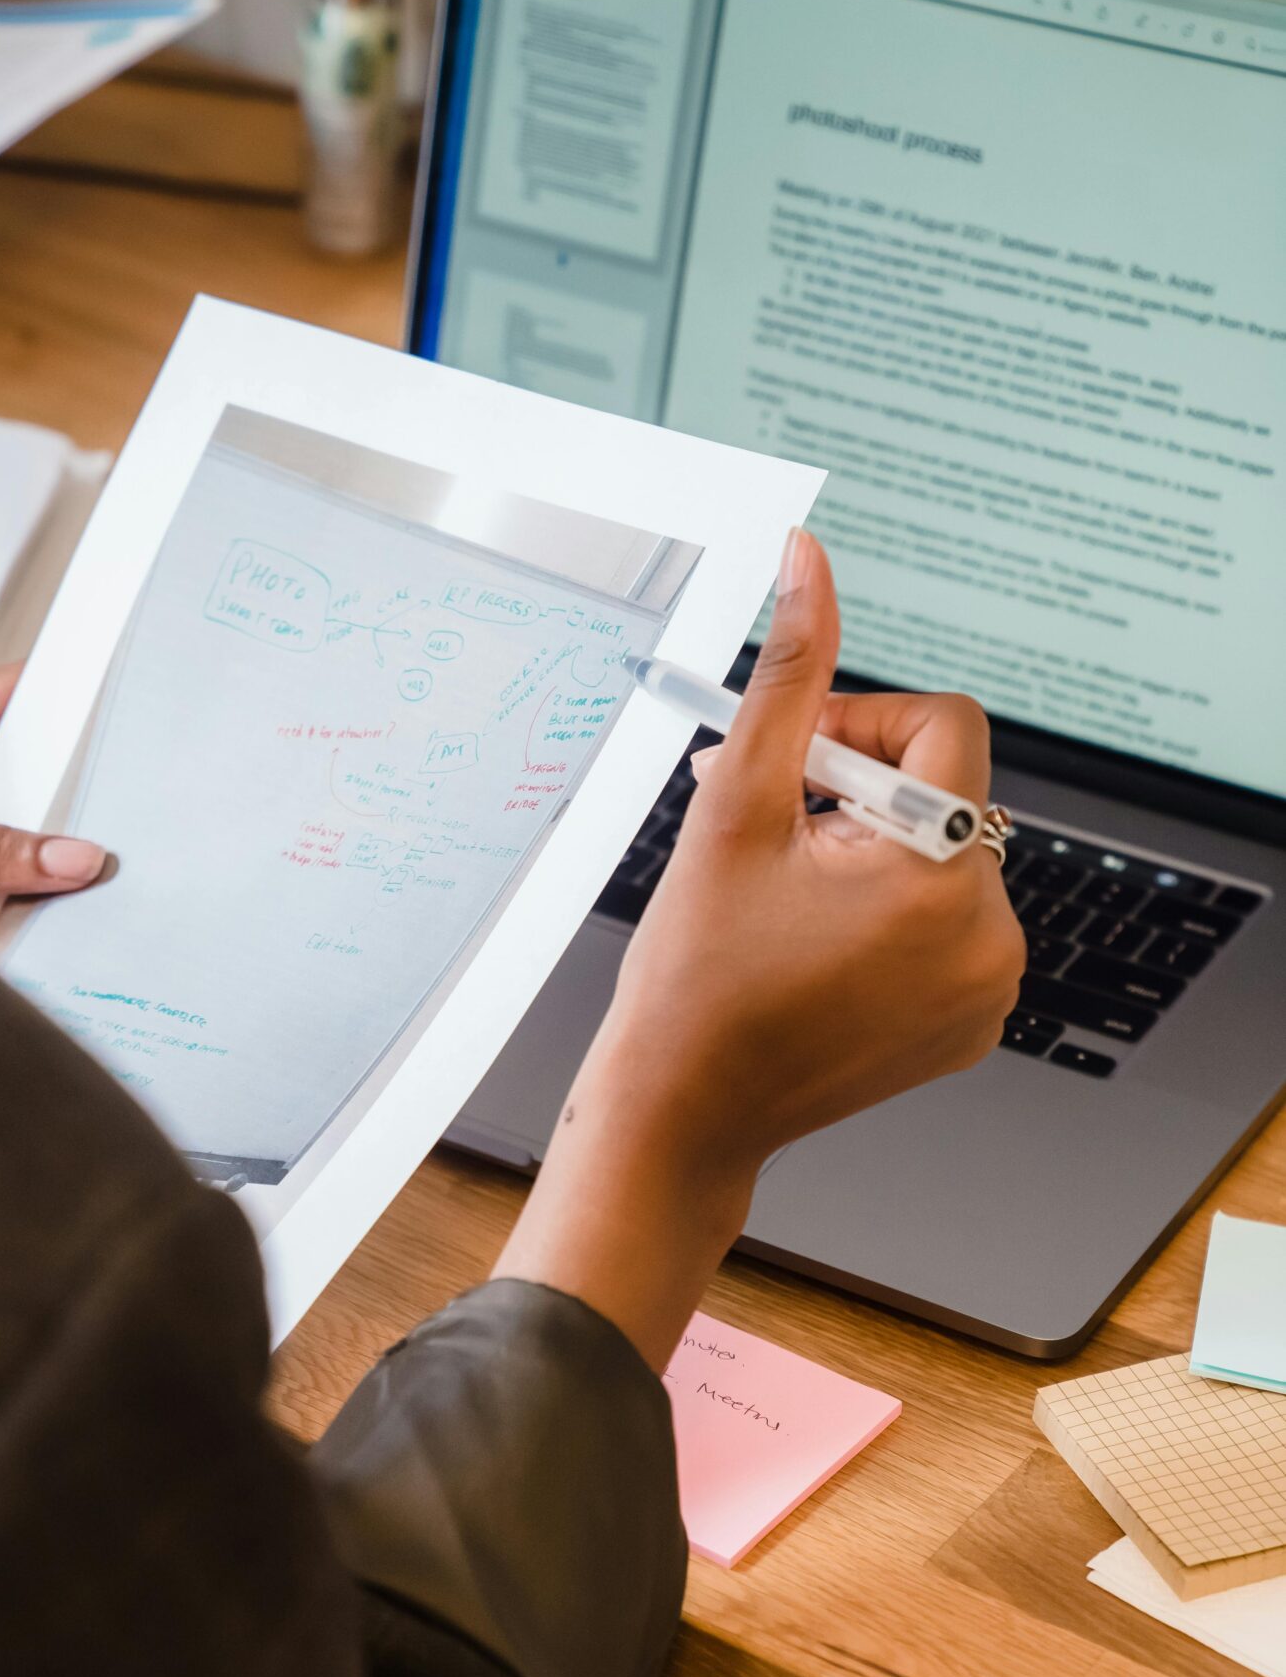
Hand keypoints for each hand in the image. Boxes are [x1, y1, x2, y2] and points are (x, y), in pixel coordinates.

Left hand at [0, 667, 112, 904]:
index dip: (61, 690)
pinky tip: (89, 915)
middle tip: (137, 798)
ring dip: (72, 863)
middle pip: (39, 783)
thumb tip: (68, 853)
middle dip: (83, 790)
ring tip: (122, 865)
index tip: (122, 687)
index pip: (6, 699)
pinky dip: (54, 916)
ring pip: (40, 854)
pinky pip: (25, 911)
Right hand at [495, 528, 1023, 1369]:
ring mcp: (989, 987)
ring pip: (944, 856)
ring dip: (871, 855)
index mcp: (943, 874)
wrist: (684, 1113)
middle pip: (945, 792)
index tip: (794, 773)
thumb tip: (810, 563)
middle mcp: (991, 934)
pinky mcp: (973, 1022)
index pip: (945, 725)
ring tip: (790, 902)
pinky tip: (818, 950)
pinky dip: (889, 920)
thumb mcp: (735, 807)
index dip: (861, 728)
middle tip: (772, 843)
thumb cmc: (694, 978)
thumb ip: (788, 677)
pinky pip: (948, 925)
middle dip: (856, 798)